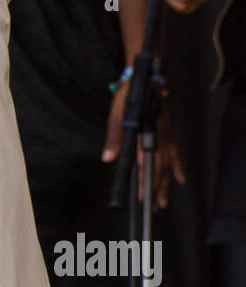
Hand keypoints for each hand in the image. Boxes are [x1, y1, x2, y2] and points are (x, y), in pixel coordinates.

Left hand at [102, 82, 185, 207]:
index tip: (142, 198)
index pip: (146, 165)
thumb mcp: (116, 116)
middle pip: (159, 169)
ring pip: (168, 165)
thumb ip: (114, 138)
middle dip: (156, 189)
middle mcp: (159, 138)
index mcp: (146, 136)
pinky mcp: (169, 134)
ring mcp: (167, 137)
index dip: (145, 182)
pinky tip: (180, 179)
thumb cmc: (128, 97)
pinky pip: (175, 154)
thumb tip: (107, 159)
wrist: (146, 78)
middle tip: (155, 208)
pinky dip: (178, 168)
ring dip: (166, 184)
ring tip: (163, 202)